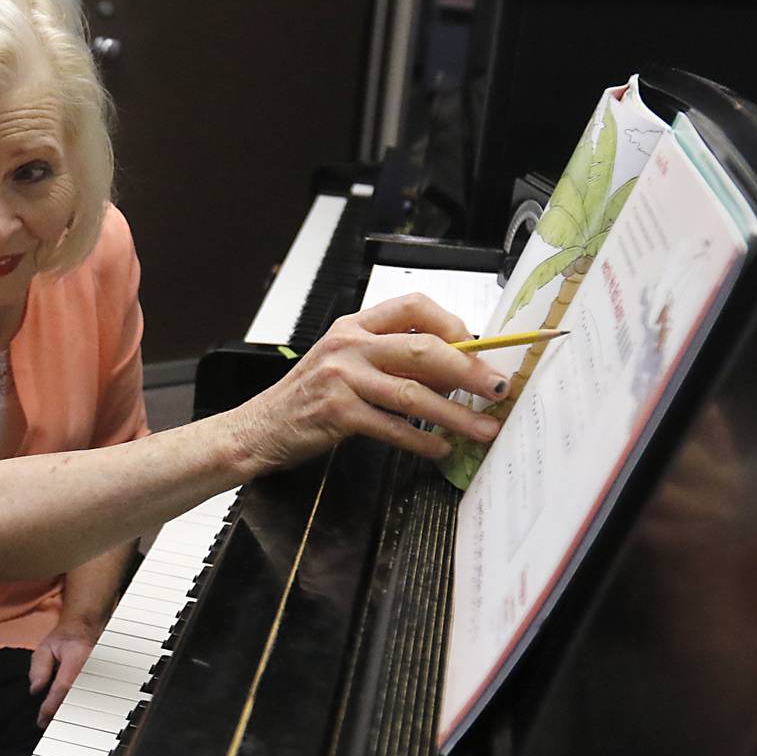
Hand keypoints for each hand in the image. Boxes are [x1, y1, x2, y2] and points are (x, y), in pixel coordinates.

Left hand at [29, 616, 101, 727]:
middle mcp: (93, 667)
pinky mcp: (105, 683)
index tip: (42, 719)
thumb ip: (39, 667)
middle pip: (79, 699)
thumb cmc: (65, 640)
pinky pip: (95, 701)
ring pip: (90, 703)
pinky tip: (73, 720)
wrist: (87, 629)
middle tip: (50, 728)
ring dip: (75, 717)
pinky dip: (82, 711)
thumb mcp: (46, 648)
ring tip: (60, 727)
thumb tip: (36, 689)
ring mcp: (102, 676)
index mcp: (77, 657)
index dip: (52, 705)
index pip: (63, 686)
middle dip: (64, 716)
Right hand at [235, 293, 511, 472]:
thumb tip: (452, 372)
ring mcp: (342, 378)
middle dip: (469, 370)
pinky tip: (439, 448)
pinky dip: (420, 440)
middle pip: (423, 349)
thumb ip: (389, 360)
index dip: (453, 323)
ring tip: (482, 429)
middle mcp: (349, 345)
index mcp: (355, 326)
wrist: (258, 428)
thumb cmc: (307, 398)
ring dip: (455, 414)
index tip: (477, 347)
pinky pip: (391, 426)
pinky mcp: (337, 413)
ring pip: (413, 393)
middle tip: (498, 388)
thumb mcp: (345, 364)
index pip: (414, 307)